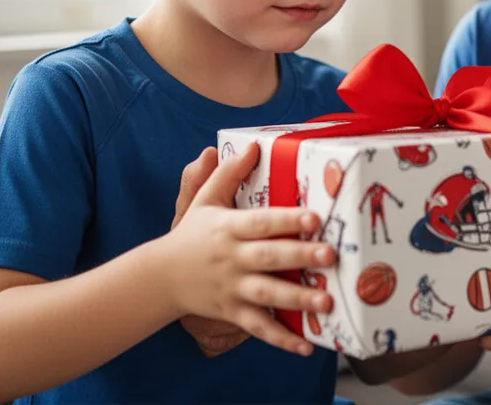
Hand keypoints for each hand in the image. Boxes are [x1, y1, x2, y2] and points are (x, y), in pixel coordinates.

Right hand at [165, 142, 336, 355]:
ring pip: (267, 295)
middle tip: (330, 255)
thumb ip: (227, 173)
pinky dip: (281, 338)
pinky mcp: (231, 312)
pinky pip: (258, 327)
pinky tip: (306, 346)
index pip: (261, 222)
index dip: (286, 219)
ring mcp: (232, 288)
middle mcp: (233, 259)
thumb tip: (252, 145)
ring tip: (326, 301)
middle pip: (269, 257)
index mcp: (229, 228)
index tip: (313, 217)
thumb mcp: (204, 200)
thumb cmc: (190, 234)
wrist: (159, 278)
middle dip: (300, 257)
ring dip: (297, 299)